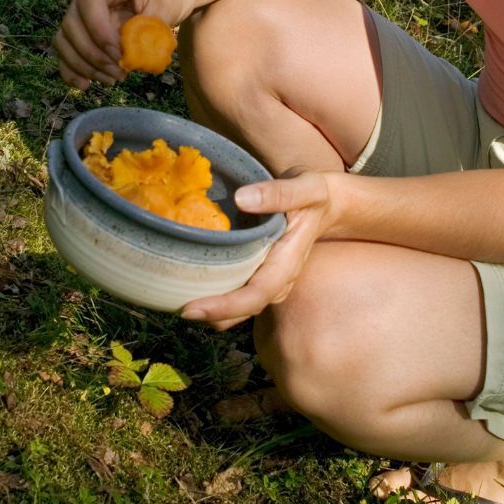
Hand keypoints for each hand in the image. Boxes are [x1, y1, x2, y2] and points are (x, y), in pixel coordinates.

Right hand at [53, 0, 198, 89]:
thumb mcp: (166, 8)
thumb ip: (146, 33)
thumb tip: (128, 61)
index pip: (89, 2)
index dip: (98, 32)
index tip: (119, 54)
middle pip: (72, 24)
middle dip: (93, 55)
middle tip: (119, 73)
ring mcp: (86, 10)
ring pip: (65, 39)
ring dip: (83, 65)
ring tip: (112, 80)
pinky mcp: (87, 28)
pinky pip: (68, 48)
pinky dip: (72, 68)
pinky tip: (86, 84)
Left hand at [181, 167, 339, 330]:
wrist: (327, 204)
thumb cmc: (315, 195)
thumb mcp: (305, 188)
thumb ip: (278, 193)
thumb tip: (242, 198)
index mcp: (287, 263)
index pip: (256, 295)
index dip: (225, 306)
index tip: (192, 309)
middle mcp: (278, 280)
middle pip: (244, 309)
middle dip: (211, 315)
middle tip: (175, 309)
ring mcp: (270, 281)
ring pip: (240, 307)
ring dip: (212, 310)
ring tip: (176, 302)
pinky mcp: (261, 275)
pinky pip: (239, 293)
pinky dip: (216, 296)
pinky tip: (192, 286)